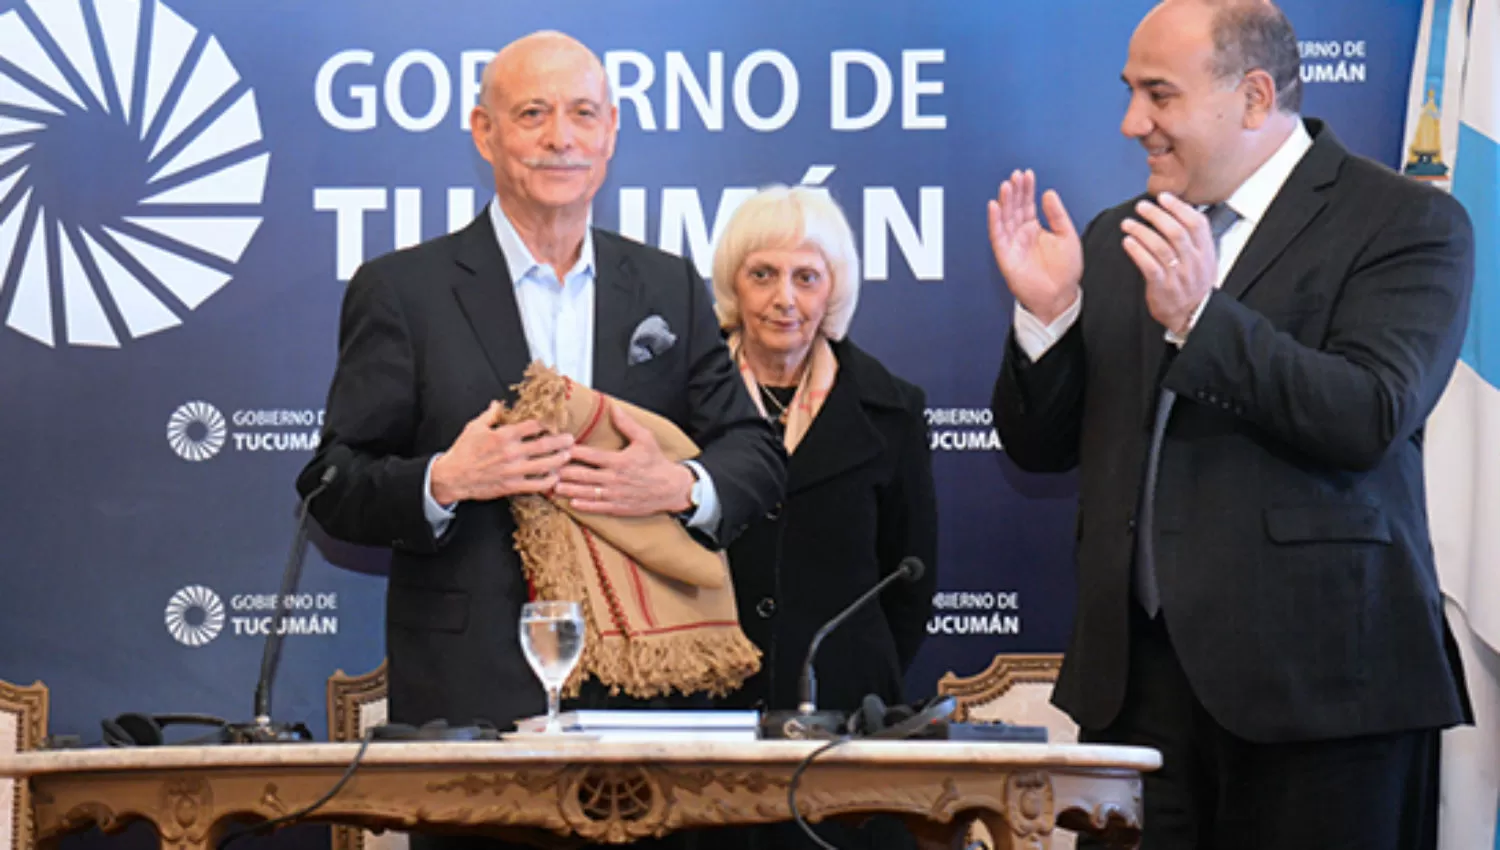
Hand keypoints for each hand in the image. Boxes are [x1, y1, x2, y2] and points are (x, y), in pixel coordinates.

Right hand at [430, 403, 572, 502]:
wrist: (452, 477)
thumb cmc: (463, 451)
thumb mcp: (474, 427)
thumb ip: (490, 415)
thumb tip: (499, 403)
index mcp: (503, 435)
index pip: (533, 426)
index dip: (547, 422)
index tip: (556, 421)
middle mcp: (511, 452)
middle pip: (544, 445)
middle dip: (560, 441)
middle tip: (570, 438)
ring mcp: (513, 470)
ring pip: (544, 465)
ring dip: (559, 460)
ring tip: (568, 455)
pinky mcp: (512, 486)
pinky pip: (535, 484)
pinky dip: (548, 481)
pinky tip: (555, 477)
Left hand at [555, 402, 694, 516]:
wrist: (671, 488)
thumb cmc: (657, 463)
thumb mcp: (646, 439)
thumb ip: (627, 425)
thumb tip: (614, 409)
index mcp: (619, 461)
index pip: (591, 456)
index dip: (573, 452)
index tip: (559, 448)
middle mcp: (615, 478)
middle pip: (584, 475)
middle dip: (564, 472)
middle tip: (548, 469)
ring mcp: (615, 495)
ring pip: (587, 492)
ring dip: (569, 489)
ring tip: (553, 487)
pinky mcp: (618, 507)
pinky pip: (597, 507)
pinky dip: (584, 505)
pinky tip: (572, 502)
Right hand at [988, 169, 1083, 322]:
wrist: (1061, 296)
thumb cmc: (1065, 271)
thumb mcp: (1067, 236)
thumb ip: (1057, 215)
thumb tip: (1048, 193)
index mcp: (1035, 229)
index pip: (1027, 204)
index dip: (1027, 189)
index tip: (1027, 174)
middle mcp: (1021, 234)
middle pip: (1014, 208)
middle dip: (1014, 191)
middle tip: (1015, 176)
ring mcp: (1012, 244)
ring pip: (1004, 218)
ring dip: (1004, 201)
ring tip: (1006, 185)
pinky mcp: (1005, 256)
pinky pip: (997, 236)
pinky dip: (994, 221)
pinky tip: (994, 206)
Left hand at [1120, 193, 1216, 334]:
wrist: (1192, 314)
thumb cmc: (1193, 284)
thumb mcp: (1204, 260)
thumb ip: (1195, 239)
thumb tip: (1179, 211)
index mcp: (1205, 252)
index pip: (1196, 223)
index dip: (1179, 207)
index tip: (1163, 197)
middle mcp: (1194, 261)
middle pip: (1175, 231)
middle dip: (1156, 215)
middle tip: (1141, 207)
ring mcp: (1178, 274)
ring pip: (1159, 246)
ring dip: (1141, 231)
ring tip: (1127, 223)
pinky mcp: (1163, 286)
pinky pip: (1148, 265)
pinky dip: (1137, 251)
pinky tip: (1127, 242)